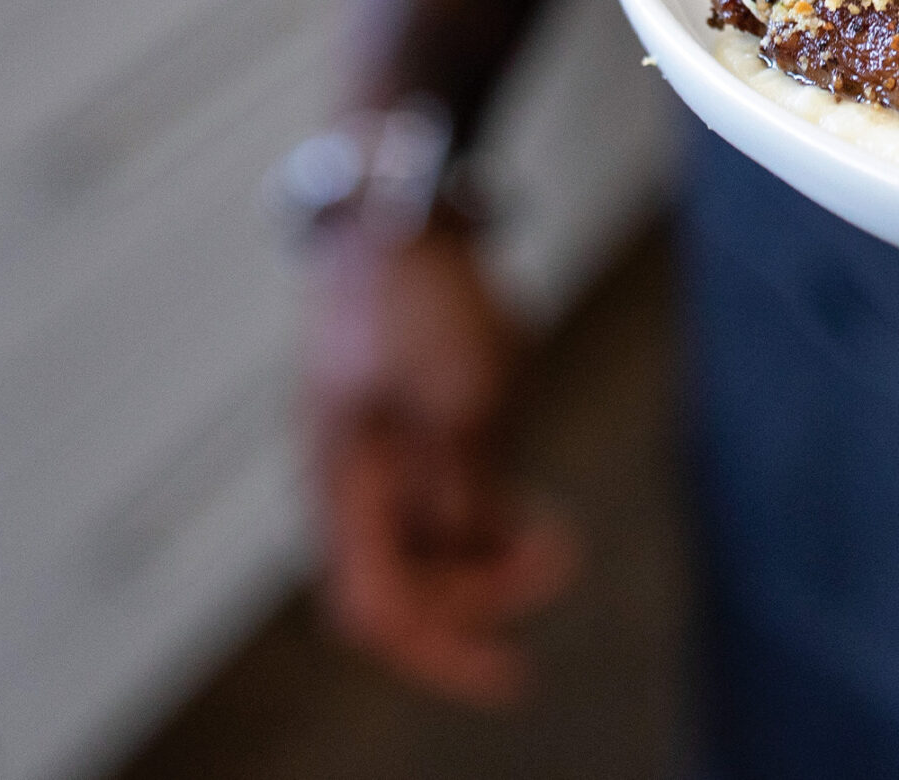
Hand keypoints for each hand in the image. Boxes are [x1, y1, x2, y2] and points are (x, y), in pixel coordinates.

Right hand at [302, 212, 575, 704]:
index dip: (441, 652)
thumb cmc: (418, 299)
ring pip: (435, 556)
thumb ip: (465, 483)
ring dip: (493, 566)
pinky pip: (451, 511)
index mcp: (346, 487)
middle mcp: (357, 488)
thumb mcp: (464, 396)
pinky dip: (494, 526)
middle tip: (551, 572)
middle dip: (482, 602)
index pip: (376, 611)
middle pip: (408, 594)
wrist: (402, 223)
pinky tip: (536, 520)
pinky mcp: (416, 437)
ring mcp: (384, 464)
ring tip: (552, 547)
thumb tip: (475, 550)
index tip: (510, 674)